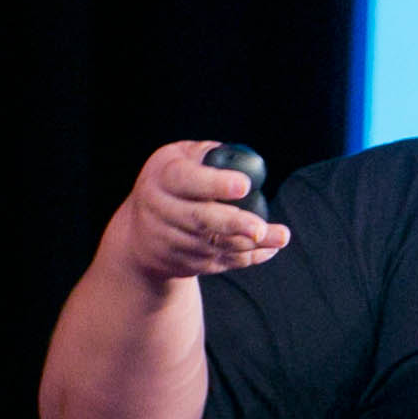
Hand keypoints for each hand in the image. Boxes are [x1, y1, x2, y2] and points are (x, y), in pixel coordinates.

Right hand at [114, 140, 292, 282]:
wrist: (138, 233)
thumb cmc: (169, 184)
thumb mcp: (179, 158)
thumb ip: (208, 155)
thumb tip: (244, 160)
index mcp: (162, 179)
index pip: (186, 181)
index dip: (215, 184)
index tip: (243, 185)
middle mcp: (162, 211)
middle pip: (201, 220)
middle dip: (235, 224)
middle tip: (260, 227)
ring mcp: (172, 241)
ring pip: (215, 244)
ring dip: (251, 243)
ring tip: (280, 237)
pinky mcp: (186, 262)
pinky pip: (220, 261)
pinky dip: (247, 257)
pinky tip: (270, 248)